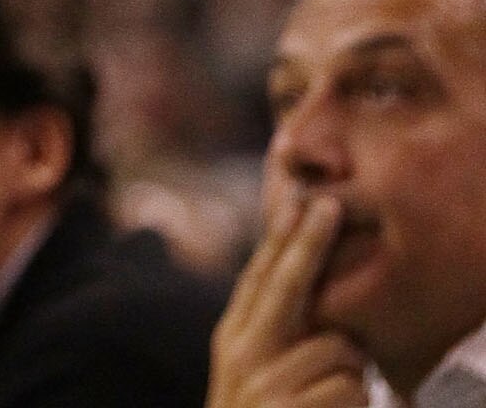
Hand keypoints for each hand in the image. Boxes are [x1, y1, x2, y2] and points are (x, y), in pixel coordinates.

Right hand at [209, 191, 369, 407]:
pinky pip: (350, 391)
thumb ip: (266, 331)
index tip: (302, 201)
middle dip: (311, 243)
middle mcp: (242, 355)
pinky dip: (356, 405)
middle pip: (285, 285)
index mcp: (232, 339)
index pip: (258, 276)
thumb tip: (299, 273)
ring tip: (333, 402)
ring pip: (337, 349)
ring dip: (352, 374)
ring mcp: (266, 387)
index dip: (281, 238)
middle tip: (332, 205)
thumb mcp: (247, 374)